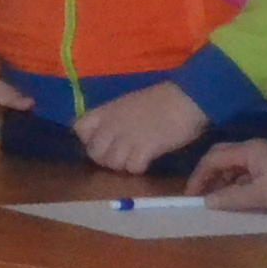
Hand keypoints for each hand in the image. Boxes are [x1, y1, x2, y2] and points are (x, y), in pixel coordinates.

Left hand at [74, 80, 210, 175]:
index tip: (103, 141)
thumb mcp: (129, 104)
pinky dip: (139, 168)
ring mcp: (126, 138)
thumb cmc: (162, 100)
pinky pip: (132, 168)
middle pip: (94, 153)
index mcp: (106, 111)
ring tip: (136, 159)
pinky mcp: (145, 149)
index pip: (79, 129)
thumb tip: (108, 134)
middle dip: (106, 159)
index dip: (88, 139)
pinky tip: (148, 161)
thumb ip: (115, 118)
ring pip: (112, 164)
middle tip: (123, 156)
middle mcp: (111, 125)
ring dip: (123, 166)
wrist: (187, 99)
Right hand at [190, 140, 266, 217]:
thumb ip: (232, 198)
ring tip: (219, 201)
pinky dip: (239, 185)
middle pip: (222, 158)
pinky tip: (240, 199)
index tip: (191, 197)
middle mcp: (256, 149)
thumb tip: (206, 202)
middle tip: (201, 197)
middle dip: (208, 177)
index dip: (198, 177)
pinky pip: (249, 173)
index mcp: (250, 150)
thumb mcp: (262, 196)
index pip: (212, 158)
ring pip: (236, 167)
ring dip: (224, 182)